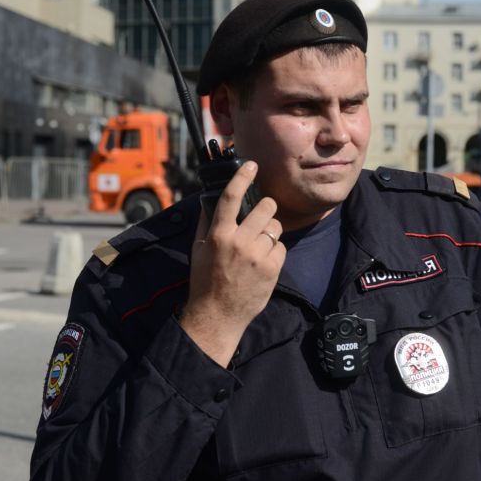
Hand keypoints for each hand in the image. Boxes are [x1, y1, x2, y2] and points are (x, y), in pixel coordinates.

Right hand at [178, 161, 285, 367]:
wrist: (217, 315)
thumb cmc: (205, 280)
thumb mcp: (198, 249)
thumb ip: (206, 223)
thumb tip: (210, 200)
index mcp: (218, 234)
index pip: (231, 197)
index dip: (242, 177)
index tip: (252, 165)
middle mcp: (238, 242)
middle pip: (266, 207)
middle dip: (266, 209)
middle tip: (261, 218)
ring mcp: (257, 255)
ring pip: (276, 227)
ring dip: (270, 232)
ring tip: (258, 246)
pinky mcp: (271, 268)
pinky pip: (281, 247)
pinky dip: (275, 251)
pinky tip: (263, 262)